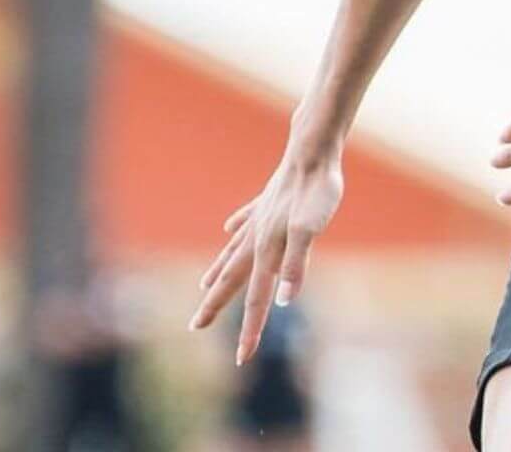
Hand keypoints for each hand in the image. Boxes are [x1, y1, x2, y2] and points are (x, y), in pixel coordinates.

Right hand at [188, 155, 343, 365]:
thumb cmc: (316, 192)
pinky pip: (245, 221)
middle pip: (232, 278)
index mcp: (266, 249)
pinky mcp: (267, 202)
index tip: (243, 359)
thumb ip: (297, 264)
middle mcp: (256, 237)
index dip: (251, 330)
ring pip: (233, 251)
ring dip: (219, 271)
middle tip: (194, 326)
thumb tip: (284, 299)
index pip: (256, 299)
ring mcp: (259, 218)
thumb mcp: (311, 230)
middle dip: (215, 306)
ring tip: (205, 287)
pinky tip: (229, 229)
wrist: (312, 151)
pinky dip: (235, 229)